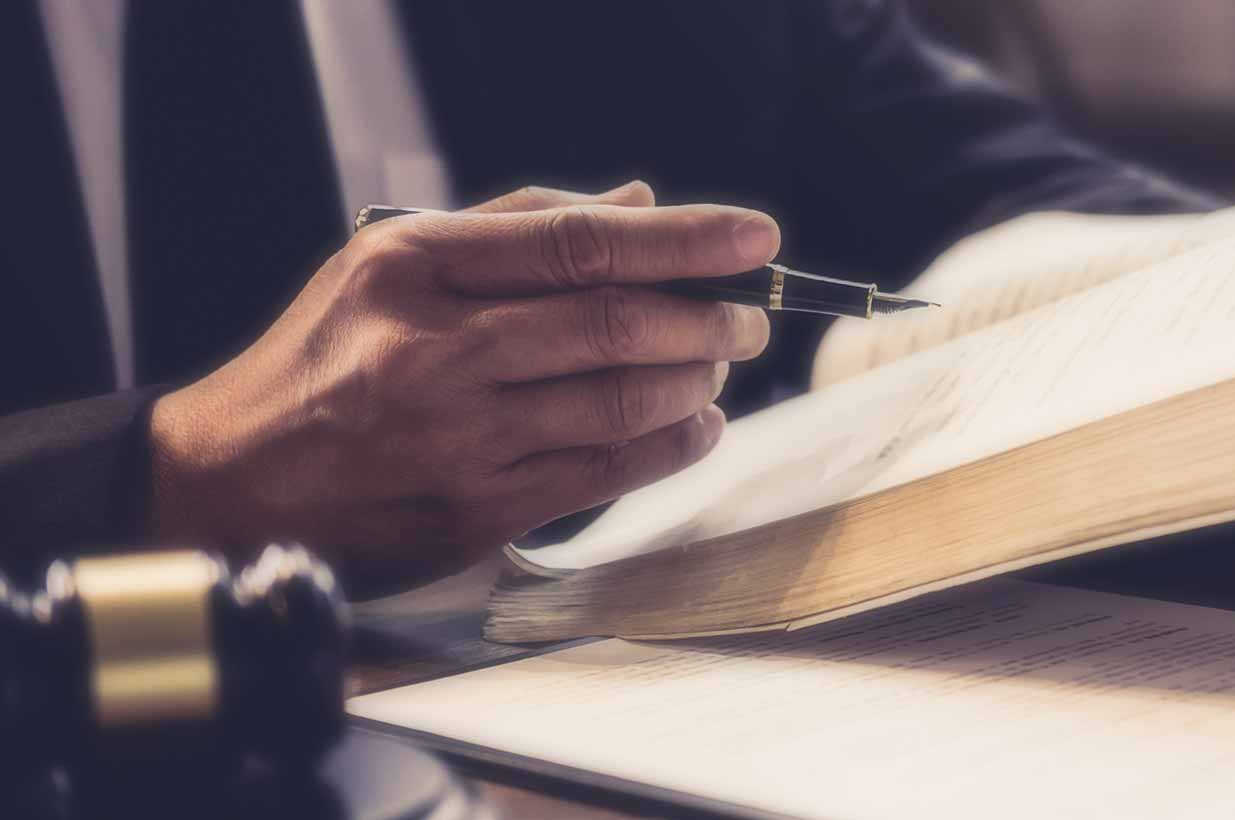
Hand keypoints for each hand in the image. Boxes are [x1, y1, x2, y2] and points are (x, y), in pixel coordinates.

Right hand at [144, 183, 775, 595]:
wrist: (229, 482)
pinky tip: (695, 425)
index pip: (580, 242)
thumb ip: (515, 229)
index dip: (684, 238)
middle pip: (614, 323)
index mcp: (412, 267)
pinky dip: (671, 446)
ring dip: (695, 381)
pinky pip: (605, 473)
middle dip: (706, 318)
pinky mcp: (476, 510)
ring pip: (621, 402)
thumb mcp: (388, 265)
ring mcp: (457, 436)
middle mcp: (435, 349)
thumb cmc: (322, 362)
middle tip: (746, 315)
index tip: (751, 237)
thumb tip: (637, 204)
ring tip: (718, 366)